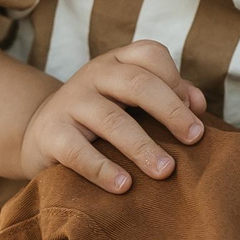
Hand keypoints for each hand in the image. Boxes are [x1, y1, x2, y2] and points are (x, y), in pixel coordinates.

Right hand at [16, 41, 207, 191]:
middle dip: (171, 111)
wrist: (41, 132)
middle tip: (195, 139)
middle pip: (137, 83)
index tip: (196, 111)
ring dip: (142, 147)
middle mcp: (94, 75)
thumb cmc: (102, 115)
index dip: (176, 79)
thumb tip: (199, 105)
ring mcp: (70, 102)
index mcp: (118, 62)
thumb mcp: (132, 99)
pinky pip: (77, 151)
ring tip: (165, 171)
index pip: (150, 54)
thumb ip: (168, 96)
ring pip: (111, 119)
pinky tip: (124, 186)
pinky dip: (102, 169)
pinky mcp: (51, 133)